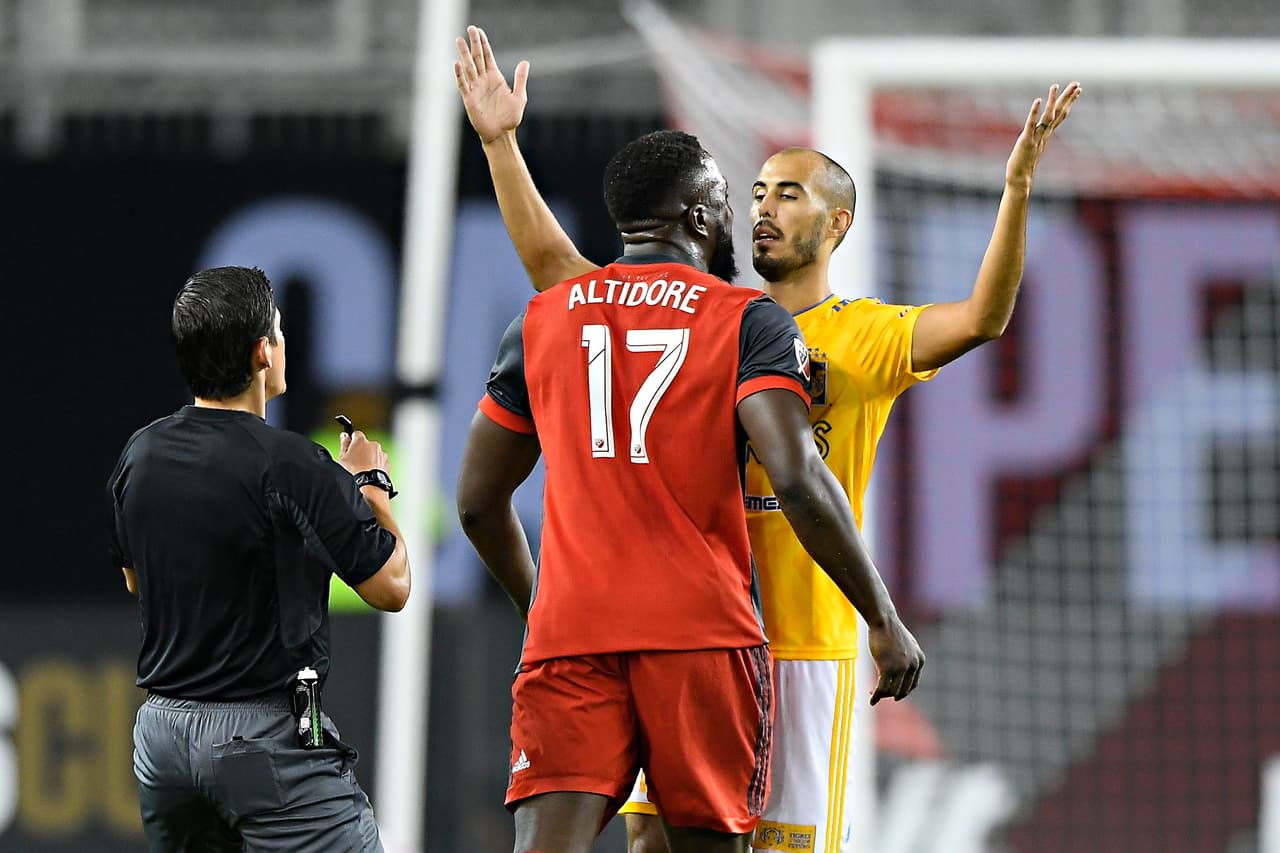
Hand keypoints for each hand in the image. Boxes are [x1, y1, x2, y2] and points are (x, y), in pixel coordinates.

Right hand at [338, 429, 388, 476]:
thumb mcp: (343, 457)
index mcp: (361, 440)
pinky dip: (376, 464)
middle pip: (366, 444)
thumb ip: (344, 443)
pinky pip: (380, 460)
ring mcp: (381, 452)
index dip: (352, 441)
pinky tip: (370, 471)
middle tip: (356, 460)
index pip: (356, 434)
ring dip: (370, 457)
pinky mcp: (387, 461)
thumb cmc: (355, 470)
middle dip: (362, 450)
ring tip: (364, 468)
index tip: (350, 447)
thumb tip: (344, 436)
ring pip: (374, 452)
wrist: (370, 482)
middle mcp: (373, 444)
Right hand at [454, 25, 528, 144]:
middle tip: (470, 28)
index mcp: (495, 78)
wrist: (501, 135)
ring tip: (459, 40)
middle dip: (474, 43)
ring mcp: (475, 89)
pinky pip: (463, 85)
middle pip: (477, 58)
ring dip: (464, 54)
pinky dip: (460, 75)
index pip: (487, 56)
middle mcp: (483, 81)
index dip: (483, 43)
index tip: (478, 31)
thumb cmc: (510, 119)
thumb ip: (520, 79)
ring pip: (469, 68)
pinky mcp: (469, 100)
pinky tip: (458, 64)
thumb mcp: (519, 97)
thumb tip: (524, 62)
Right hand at [867, 617, 924, 704]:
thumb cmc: (891, 630)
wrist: (883, 620)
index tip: (894, 694)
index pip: (913, 684)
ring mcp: (901, 668)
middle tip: (881, 694)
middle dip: (891, 694)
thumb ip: (907, 658)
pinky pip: (882, 688)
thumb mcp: (906, 644)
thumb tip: (902, 670)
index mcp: (919, 660)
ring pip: (891, 690)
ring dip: (882, 695)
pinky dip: (876, 696)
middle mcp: (913, 666)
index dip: (903, 691)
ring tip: (873, 693)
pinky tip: (871, 699)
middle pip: (902, 690)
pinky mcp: (887, 668)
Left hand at [1006, 81, 1081, 188]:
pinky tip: (1037, 101)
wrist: (1020, 179)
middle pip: (1059, 112)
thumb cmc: (1024, 165)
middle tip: (1077, 84)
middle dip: (1068, 97)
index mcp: (1046, 134)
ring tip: (1055, 86)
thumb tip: (1041, 132)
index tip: (1078, 90)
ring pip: (1047, 116)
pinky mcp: (1026, 140)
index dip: (1069, 102)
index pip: (1061, 115)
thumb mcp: (1034, 147)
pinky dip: (1034, 112)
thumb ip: (1038, 138)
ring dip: (1052, 101)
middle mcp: (1044, 133)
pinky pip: (1031, 124)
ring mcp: (1036, 137)